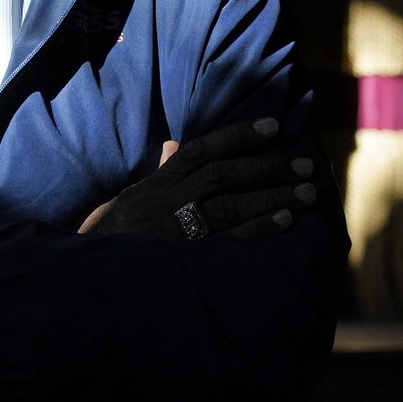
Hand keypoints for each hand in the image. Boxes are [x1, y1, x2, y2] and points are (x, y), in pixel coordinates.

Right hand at [77, 117, 315, 239]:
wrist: (95, 275)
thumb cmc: (113, 234)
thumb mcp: (130, 197)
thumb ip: (158, 173)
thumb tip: (174, 145)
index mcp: (157, 184)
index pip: (201, 150)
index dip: (238, 135)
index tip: (273, 127)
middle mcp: (169, 201)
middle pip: (224, 175)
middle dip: (267, 167)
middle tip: (305, 165)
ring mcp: (178, 228)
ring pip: (232, 205)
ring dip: (272, 196)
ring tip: (307, 192)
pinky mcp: (188, 256)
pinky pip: (228, 239)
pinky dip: (258, 228)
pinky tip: (285, 220)